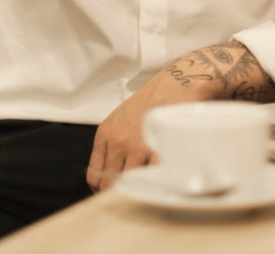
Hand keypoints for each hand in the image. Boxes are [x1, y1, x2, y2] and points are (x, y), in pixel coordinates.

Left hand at [86, 41, 274, 191]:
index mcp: (106, 133)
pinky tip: (161, 180)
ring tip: (150, 186)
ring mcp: (137, 146)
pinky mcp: (158, 148)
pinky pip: (152, 177)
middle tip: (135, 191)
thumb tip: (112, 173)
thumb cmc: (154, 99)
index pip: (95, 175)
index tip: (114, 191)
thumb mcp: (122, 117)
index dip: (103, 188)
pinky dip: (155, 182)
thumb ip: (114, 143)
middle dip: (121, 191)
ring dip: (141, 186)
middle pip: (111, 183)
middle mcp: (118, 141)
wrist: (179, 83)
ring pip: (132, 182)